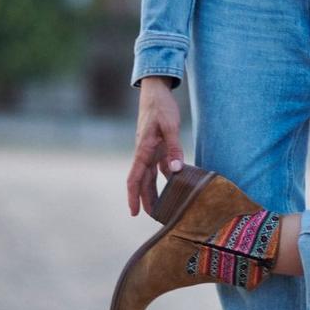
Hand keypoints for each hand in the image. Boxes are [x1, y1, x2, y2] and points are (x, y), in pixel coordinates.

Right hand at [126, 76, 184, 217]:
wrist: (155, 90)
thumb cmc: (161, 106)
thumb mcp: (170, 125)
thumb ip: (173, 147)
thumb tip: (176, 170)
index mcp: (143, 149)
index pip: (134, 178)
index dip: (133, 196)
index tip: (134, 213)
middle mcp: (144, 152)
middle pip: (142, 182)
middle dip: (145, 200)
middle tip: (153, 219)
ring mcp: (150, 150)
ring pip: (150, 176)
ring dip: (154, 191)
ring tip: (163, 208)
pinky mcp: (157, 146)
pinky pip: (160, 165)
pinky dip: (166, 176)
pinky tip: (175, 185)